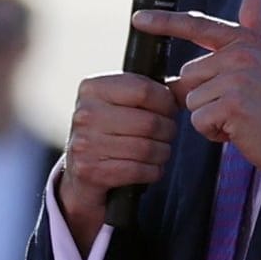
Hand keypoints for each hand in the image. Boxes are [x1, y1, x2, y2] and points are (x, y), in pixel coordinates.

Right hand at [55, 71, 177, 245]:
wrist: (77, 172)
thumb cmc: (106, 132)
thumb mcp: (116, 104)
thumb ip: (145, 92)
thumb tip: (183, 87)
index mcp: (92, 89)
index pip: (143, 90)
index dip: (166, 102)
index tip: (170, 109)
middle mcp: (85, 114)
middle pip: (149, 122)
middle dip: (168, 130)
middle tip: (167, 134)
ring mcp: (86, 144)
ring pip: (147, 148)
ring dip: (162, 153)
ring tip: (159, 151)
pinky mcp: (90, 171)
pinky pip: (139, 170)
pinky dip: (153, 171)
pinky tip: (150, 167)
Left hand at [132, 0, 260, 180]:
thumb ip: (256, 27)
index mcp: (245, 41)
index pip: (198, 26)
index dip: (165, 22)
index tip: (138, 19)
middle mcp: (241, 54)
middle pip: (187, 75)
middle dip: (203, 97)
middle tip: (236, 106)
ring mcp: (237, 78)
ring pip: (190, 99)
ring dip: (208, 116)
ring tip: (238, 118)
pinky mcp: (232, 104)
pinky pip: (198, 119)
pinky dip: (213, 132)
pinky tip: (237, 131)